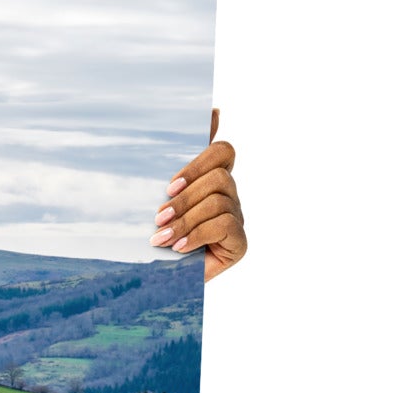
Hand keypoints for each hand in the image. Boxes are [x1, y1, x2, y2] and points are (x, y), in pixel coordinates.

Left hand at [153, 108, 246, 279]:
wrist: (154, 281)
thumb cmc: (153, 234)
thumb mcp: (155, 197)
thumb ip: (173, 161)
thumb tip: (211, 111)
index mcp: (210, 179)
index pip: (222, 150)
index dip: (199, 161)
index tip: (169, 185)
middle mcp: (229, 195)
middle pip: (219, 176)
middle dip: (184, 197)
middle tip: (159, 217)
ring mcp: (237, 218)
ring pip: (219, 201)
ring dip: (185, 219)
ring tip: (161, 237)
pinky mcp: (239, 243)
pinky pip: (225, 225)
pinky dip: (197, 235)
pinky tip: (178, 248)